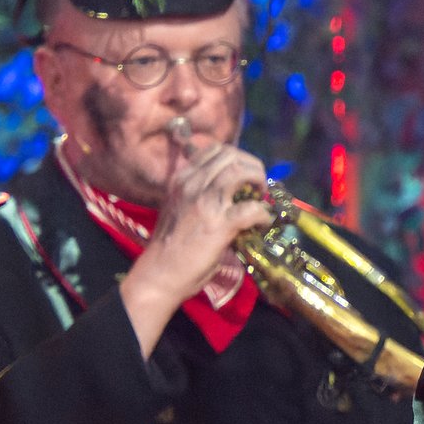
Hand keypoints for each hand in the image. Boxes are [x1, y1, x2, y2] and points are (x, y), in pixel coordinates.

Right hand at [118, 139, 271, 356]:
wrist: (160, 272)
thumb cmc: (173, 243)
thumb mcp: (181, 206)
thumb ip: (201, 192)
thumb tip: (233, 188)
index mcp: (182, 178)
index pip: (216, 150)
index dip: (239, 159)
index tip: (247, 176)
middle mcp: (192, 184)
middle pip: (232, 157)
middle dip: (253, 168)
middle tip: (259, 188)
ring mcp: (204, 202)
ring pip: (241, 172)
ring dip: (259, 183)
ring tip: (261, 201)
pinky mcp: (219, 224)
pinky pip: (252, 208)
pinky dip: (263, 215)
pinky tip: (262, 224)